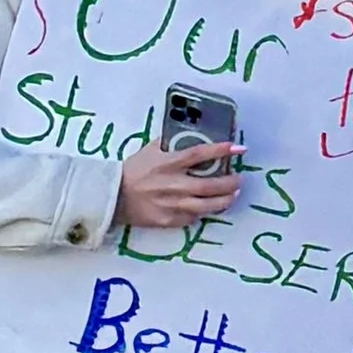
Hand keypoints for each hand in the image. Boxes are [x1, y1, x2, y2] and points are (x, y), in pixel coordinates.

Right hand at [115, 138, 244, 229]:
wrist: (114, 196)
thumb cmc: (133, 170)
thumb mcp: (150, 150)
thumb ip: (170, 143)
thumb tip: (189, 131)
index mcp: (168, 163)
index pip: (199, 154)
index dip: (221, 150)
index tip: (238, 148)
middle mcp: (174, 184)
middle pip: (210, 185)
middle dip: (230, 182)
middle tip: (239, 179)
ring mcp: (173, 204)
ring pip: (207, 205)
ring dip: (225, 200)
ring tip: (233, 195)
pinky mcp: (170, 220)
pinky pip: (194, 217)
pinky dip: (204, 211)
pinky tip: (209, 207)